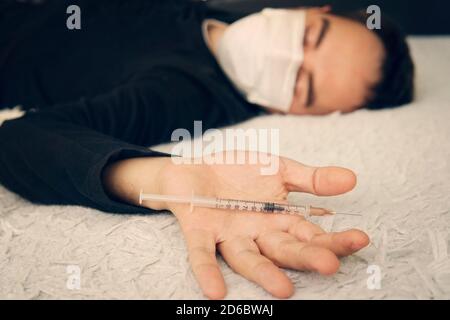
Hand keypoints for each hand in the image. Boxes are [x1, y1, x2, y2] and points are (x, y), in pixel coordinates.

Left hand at [152, 151, 368, 298]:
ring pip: (248, 258)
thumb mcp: (279, 169)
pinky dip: (208, 271)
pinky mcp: (201, 232)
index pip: (311, 234)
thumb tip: (352, 179)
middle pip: (284, 249)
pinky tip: (215, 290)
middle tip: (330, 264)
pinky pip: (203, 254)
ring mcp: (229, 236)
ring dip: (264, 273)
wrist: (196, 166)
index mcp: (279, 219)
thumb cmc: (239, 171)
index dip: (333, 238)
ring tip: (283, 289)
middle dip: (307, 257)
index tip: (358, 239)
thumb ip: (312, 178)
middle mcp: (257, 233)